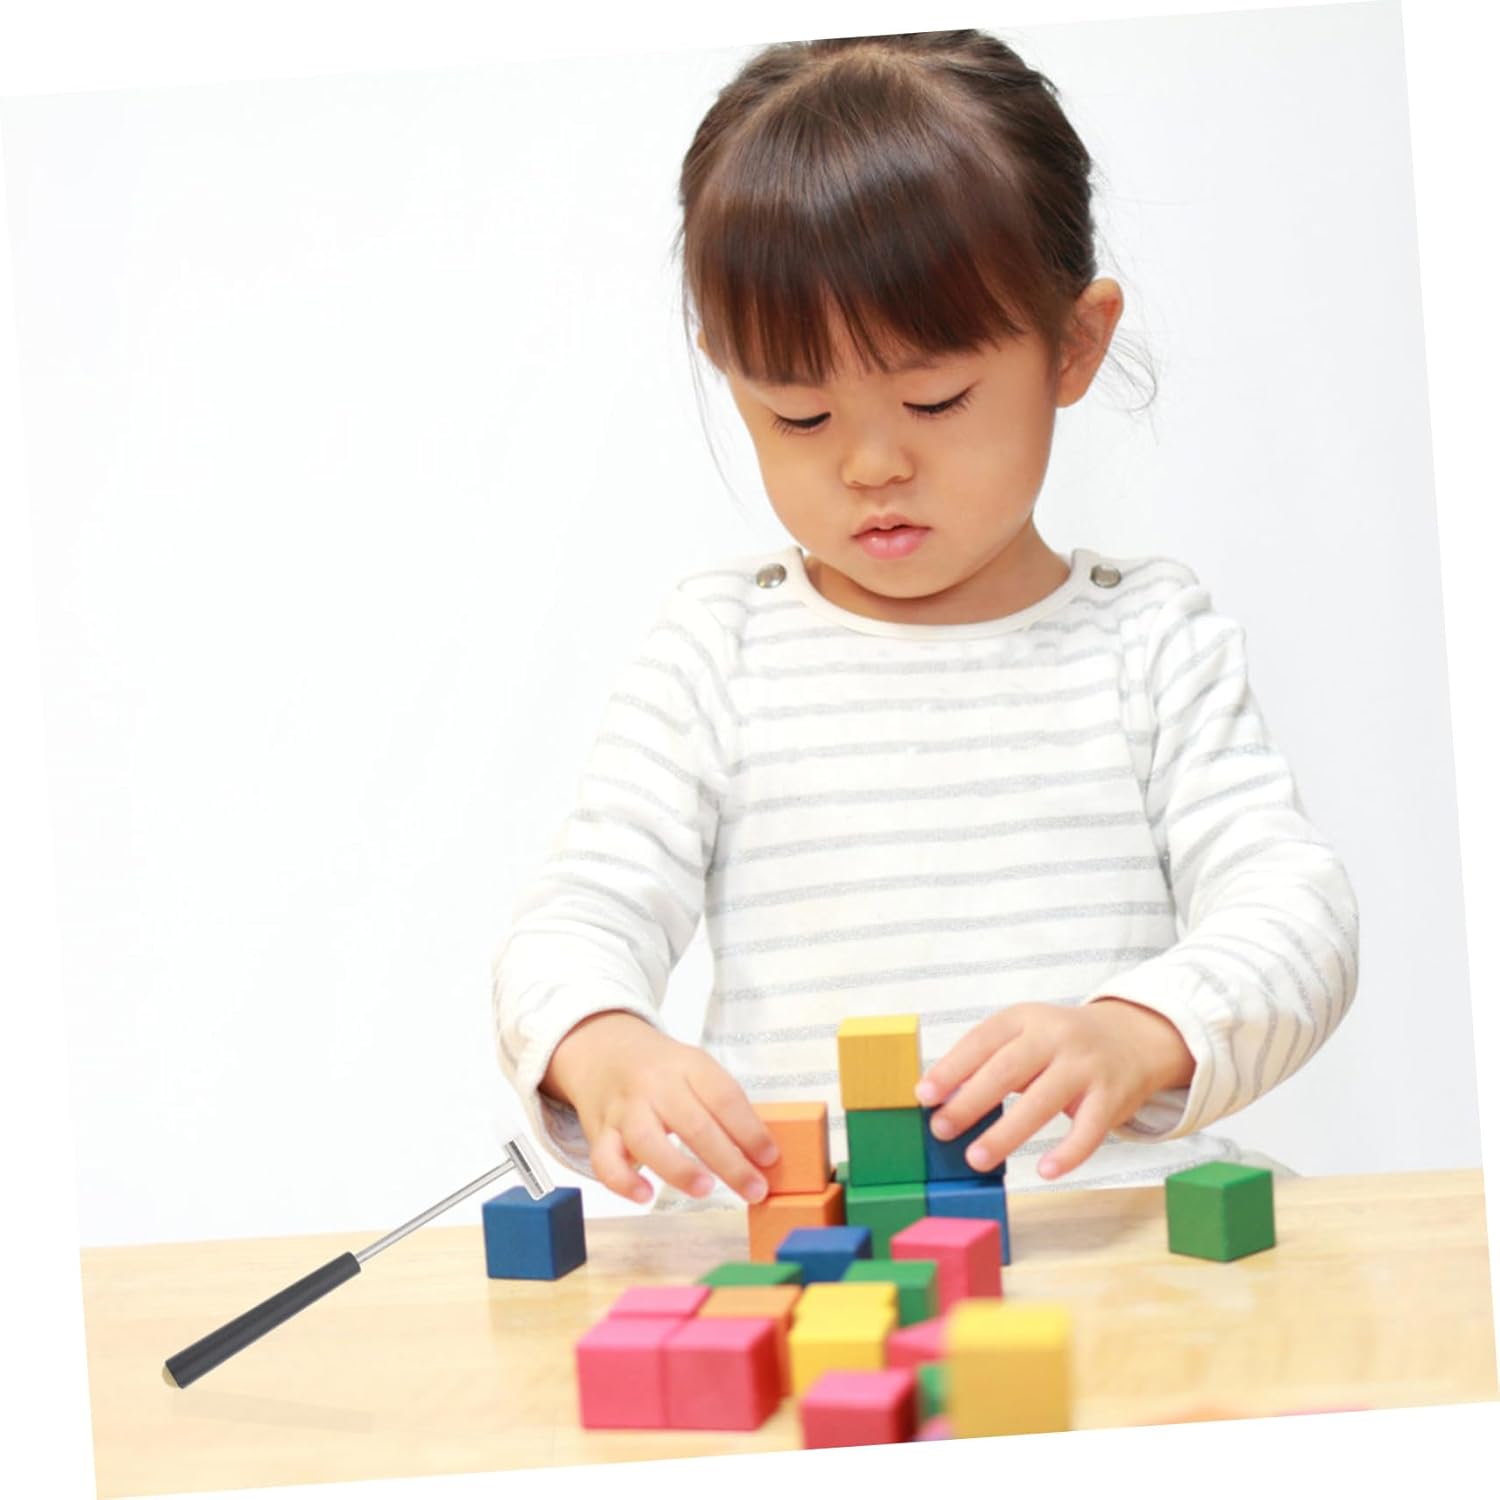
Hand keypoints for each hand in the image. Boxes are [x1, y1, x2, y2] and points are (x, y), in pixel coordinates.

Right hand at [541, 1011, 779, 1206]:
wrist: (602, 1048)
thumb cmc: (661, 1068)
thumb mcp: (693, 1068)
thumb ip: (721, 1104)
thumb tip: (761, 1154)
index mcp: (687, 1064)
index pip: (724, 1096)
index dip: (750, 1129)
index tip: (771, 1158)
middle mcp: (655, 1085)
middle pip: (693, 1123)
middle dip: (729, 1161)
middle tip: (755, 1189)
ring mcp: (625, 1108)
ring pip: (647, 1140)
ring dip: (678, 1168)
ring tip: (706, 1189)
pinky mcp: (600, 1130)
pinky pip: (606, 1159)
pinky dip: (623, 1181)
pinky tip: (645, 1197)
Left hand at [912, 999, 1194, 1181]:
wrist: (1133, 1036)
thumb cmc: (1061, 1044)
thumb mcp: (1025, 1036)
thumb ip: (988, 1061)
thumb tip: (942, 1099)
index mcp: (1025, 1019)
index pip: (981, 1040)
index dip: (950, 1067)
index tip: (923, 1095)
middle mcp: (1055, 1037)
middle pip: (1007, 1070)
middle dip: (970, 1101)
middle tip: (940, 1130)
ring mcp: (1086, 1066)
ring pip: (1042, 1102)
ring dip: (1006, 1133)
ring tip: (976, 1158)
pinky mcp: (1113, 1096)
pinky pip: (1089, 1130)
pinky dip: (1067, 1153)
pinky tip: (1045, 1171)